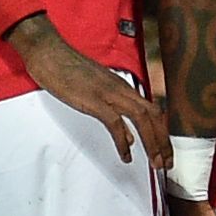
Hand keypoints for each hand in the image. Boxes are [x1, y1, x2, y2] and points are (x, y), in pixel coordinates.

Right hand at [9, 14, 166, 168]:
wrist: (48, 51)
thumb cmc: (66, 67)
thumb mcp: (97, 91)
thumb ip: (115, 112)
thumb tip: (128, 135)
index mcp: (123, 87)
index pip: (153, 111)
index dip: (162, 133)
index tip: (165, 151)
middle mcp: (121, 89)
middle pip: (154, 116)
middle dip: (163, 141)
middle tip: (166, 163)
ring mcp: (109, 93)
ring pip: (142, 119)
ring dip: (151, 142)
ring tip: (155, 162)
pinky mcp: (94, 99)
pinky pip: (115, 123)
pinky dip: (123, 142)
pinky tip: (126, 155)